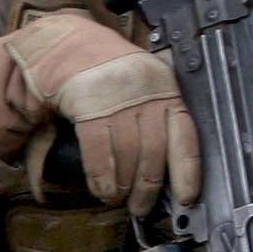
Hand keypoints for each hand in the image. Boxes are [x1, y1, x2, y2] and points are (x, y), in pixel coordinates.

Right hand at [2, 14, 200, 214]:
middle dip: (147, 187)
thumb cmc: (106, 71)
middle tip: (141, 206)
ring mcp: (118, 97)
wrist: (65, 45)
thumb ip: (153, 116)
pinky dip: (102, 177)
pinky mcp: (88, 104)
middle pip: (154, 151)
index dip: (187, 170)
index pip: (185, 134)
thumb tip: (163, 168)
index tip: (186, 197)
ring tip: (117, 199)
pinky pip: (100, 151)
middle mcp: (146, 91)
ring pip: (128, 155)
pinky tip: (102, 189)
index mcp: (165, 87)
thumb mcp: (140, 84)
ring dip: (122, 186)